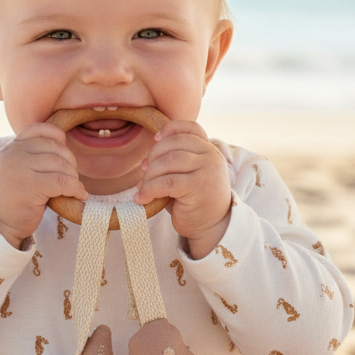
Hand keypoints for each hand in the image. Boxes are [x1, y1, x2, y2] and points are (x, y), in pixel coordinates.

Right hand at [0, 123, 87, 247]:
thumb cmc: (10, 200)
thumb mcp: (14, 170)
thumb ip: (30, 157)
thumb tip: (64, 145)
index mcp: (10, 148)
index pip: (37, 129)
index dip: (56, 136)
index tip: (64, 150)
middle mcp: (13, 154)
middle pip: (54, 148)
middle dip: (70, 162)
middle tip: (71, 178)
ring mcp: (20, 169)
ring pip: (60, 164)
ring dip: (73, 177)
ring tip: (74, 188)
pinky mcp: (30, 186)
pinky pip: (62, 182)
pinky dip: (76, 188)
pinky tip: (79, 195)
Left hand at [133, 120, 231, 258]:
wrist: (212, 227)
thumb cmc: (194, 201)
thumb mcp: (185, 176)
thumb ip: (172, 163)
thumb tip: (144, 162)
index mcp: (209, 149)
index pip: (191, 128)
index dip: (171, 129)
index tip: (155, 139)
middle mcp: (211, 156)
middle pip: (174, 144)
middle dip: (153, 157)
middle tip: (144, 172)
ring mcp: (207, 169)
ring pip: (168, 161)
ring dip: (150, 175)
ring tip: (143, 188)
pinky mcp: (199, 186)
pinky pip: (167, 182)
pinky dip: (149, 189)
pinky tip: (141, 198)